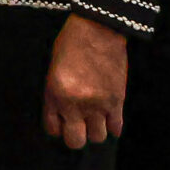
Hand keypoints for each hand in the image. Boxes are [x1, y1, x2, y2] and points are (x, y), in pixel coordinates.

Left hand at [41, 12, 126, 146]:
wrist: (98, 28)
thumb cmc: (72, 42)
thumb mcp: (53, 67)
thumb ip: (56, 93)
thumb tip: (62, 114)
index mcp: (54, 94)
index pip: (53, 129)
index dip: (58, 127)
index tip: (63, 121)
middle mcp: (75, 104)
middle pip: (75, 141)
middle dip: (77, 136)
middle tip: (80, 125)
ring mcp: (97, 104)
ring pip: (97, 137)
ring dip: (96, 129)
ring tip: (96, 118)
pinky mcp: (116, 101)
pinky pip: (116, 128)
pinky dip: (113, 126)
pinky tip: (110, 117)